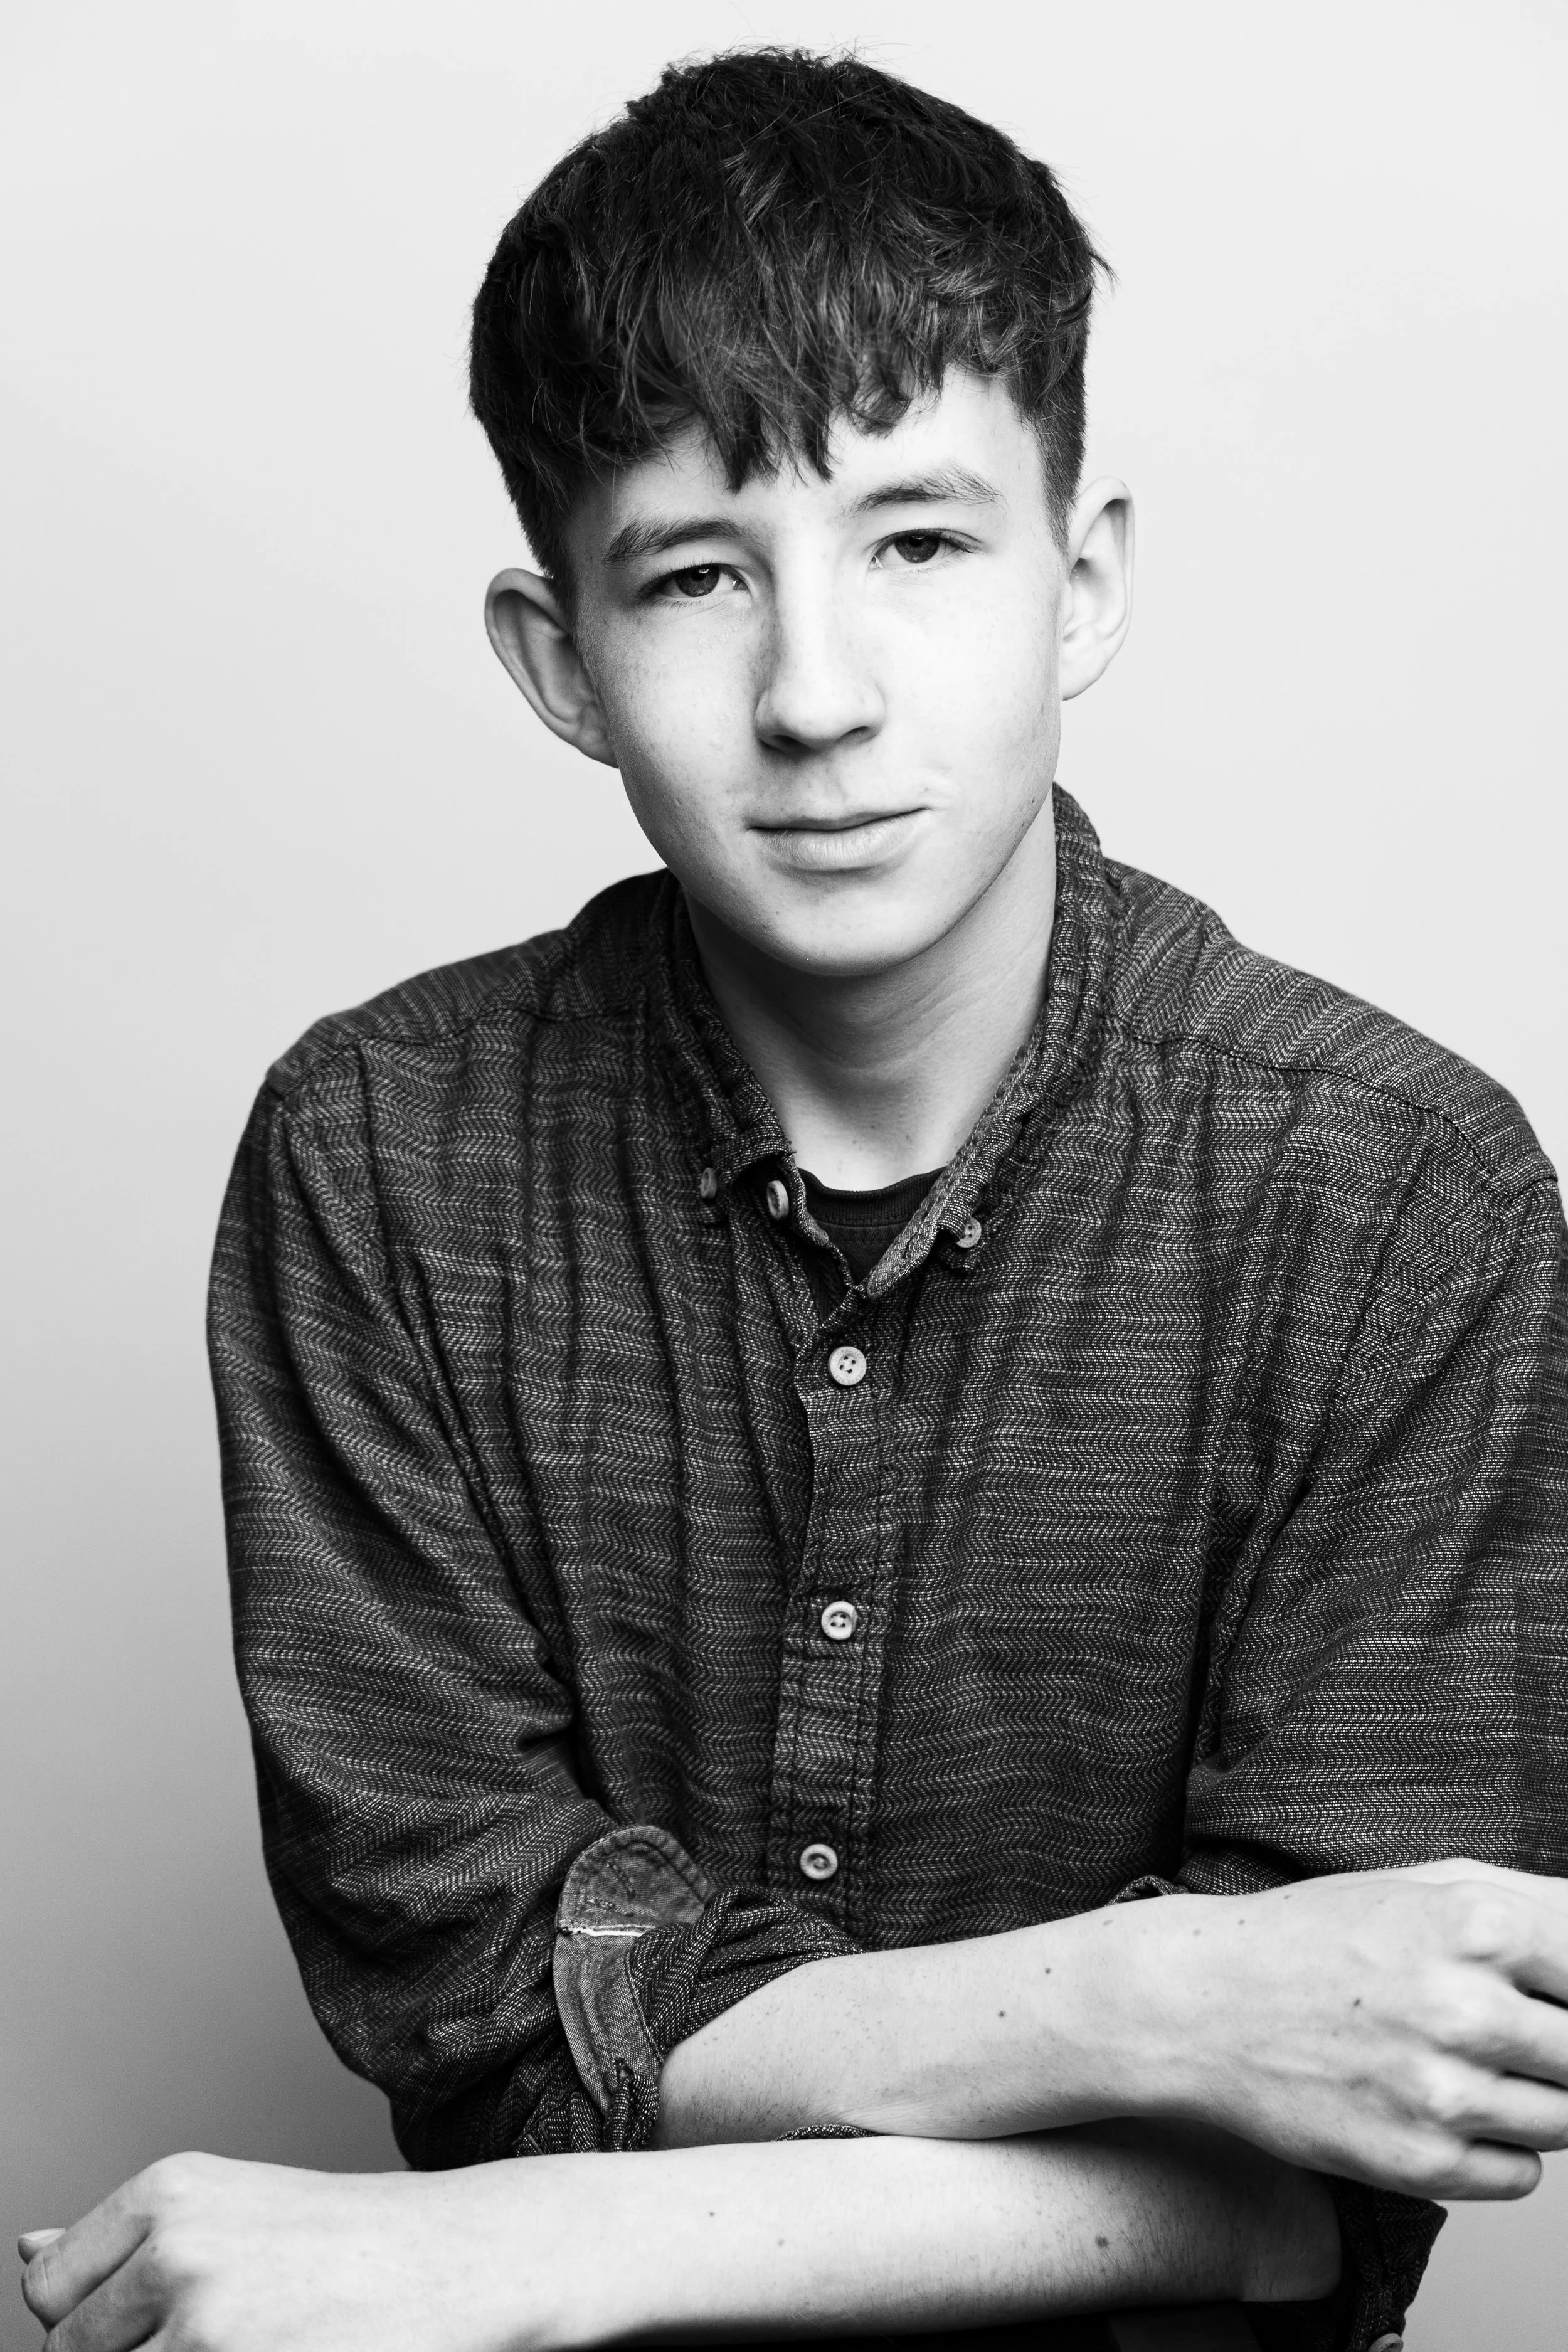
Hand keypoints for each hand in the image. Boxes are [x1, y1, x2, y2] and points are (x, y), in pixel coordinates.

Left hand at [17, 2153, 581, 2351]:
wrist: (457, 2258)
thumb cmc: (346, 2239)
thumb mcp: (229, 2207)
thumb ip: (125, 2239)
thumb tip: (25, 2251)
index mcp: (167, 2193)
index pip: (50, 2292)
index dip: (90, 2321)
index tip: (149, 2320)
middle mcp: (175, 2250)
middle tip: (218, 2332)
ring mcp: (206, 2325)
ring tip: (250, 2341)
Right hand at [1143, 1857, 1567, 2199]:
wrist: (1204, 2005)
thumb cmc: (1317, 1936)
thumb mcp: (1425, 1884)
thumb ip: (1535, 1902)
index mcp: (1475, 1925)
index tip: (1544, 1996)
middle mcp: (1466, 2010)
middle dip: (1556, 2044)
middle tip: (1501, 2030)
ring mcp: (1443, 2094)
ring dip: (1535, 2096)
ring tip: (1464, 2061)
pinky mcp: (1420, 2165)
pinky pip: (1524, 2175)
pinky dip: (1499, 2147)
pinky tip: (1440, 2103)